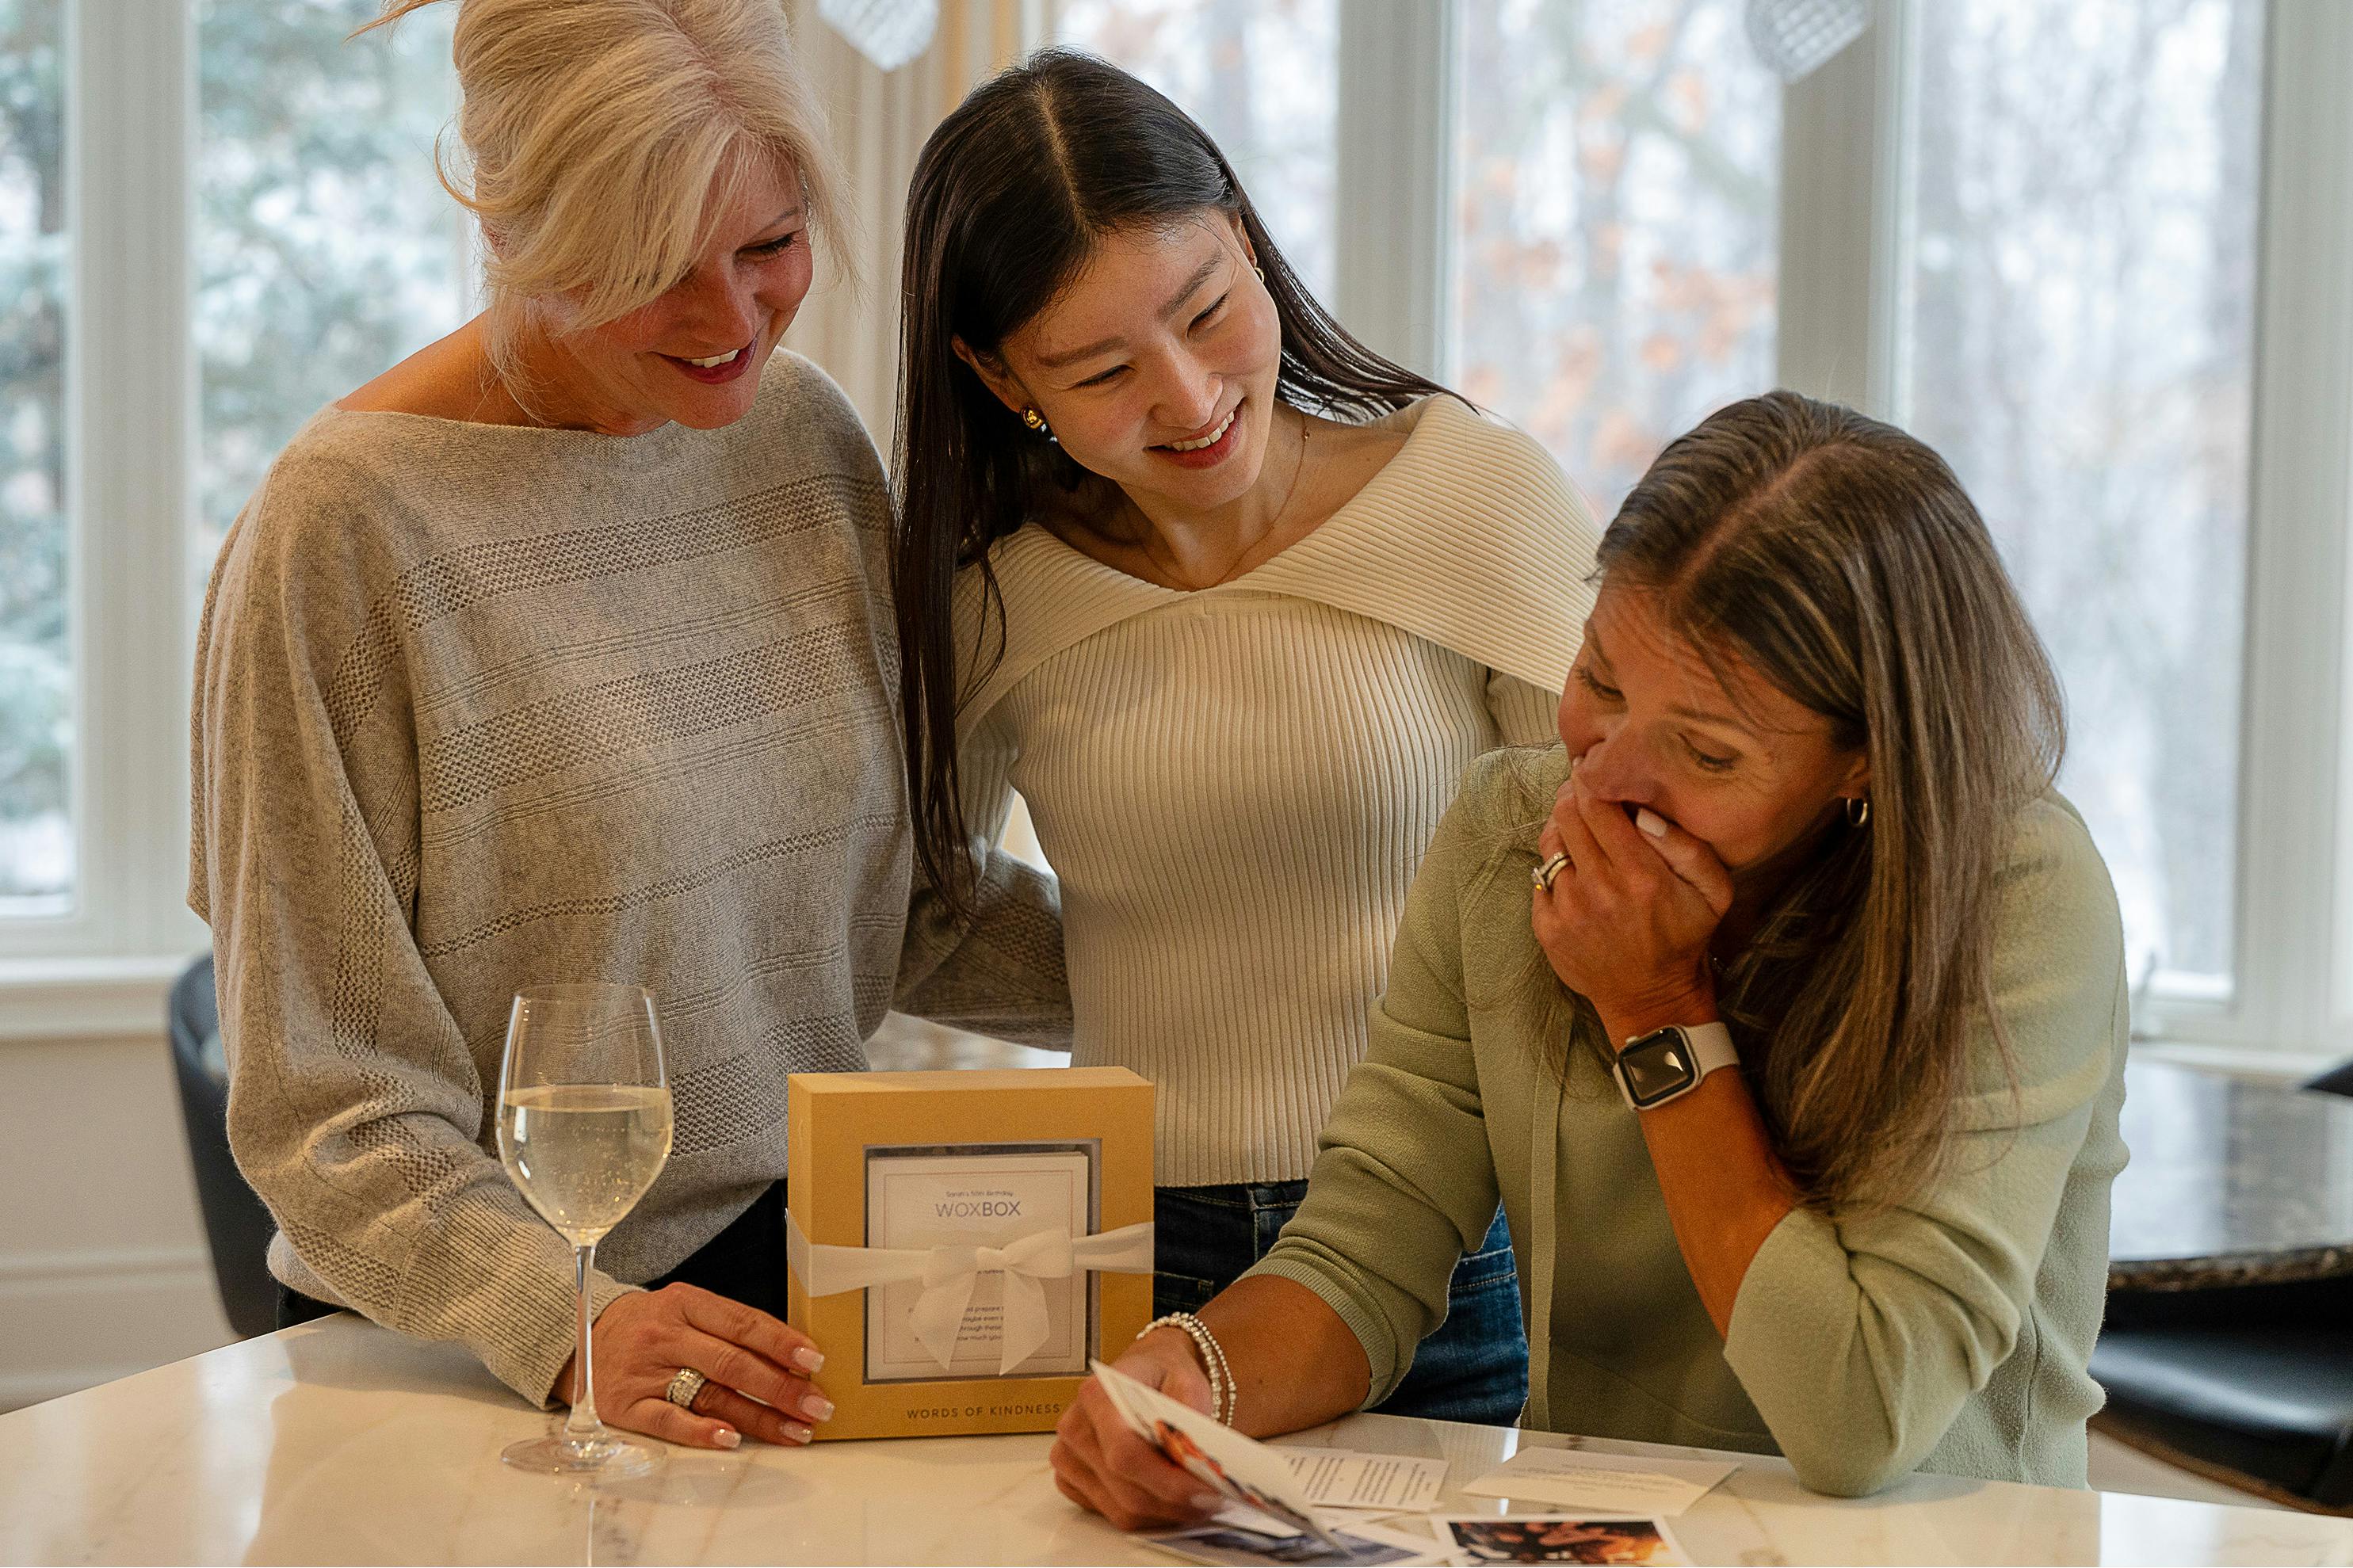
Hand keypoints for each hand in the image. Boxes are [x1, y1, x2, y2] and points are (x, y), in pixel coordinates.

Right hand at [555, 1282, 830, 1448]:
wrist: (578, 1337)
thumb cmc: (649, 1325)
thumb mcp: (684, 1309)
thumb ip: (728, 1327)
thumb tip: (789, 1355)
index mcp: (685, 1303)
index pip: (743, 1323)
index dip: (782, 1343)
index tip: (815, 1362)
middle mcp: (666, 1336)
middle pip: (732, 1363)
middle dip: (781, 1387)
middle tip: (817, 1406)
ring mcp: (645, 1372)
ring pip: (710, 1395)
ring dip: (758, 1418)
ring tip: (794, 1431)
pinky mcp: (625, 1406)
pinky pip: (668, 1420)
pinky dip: (701, 1431)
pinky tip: (732, 1439)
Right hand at [1049, 1328, 1226, 1530]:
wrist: (1145, 1372)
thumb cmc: (1163, 1375)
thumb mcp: (1188, 1381)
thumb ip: (1191, 1418)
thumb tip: (1199, 1460)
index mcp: (1097, 1395)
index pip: (1126, 1455)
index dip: (1168, 1481)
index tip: (1206, 1490)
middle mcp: (1075, 1428)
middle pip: (1126, 1491)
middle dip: (1176, 1503)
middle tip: (1213, 1500)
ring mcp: (1069, 1458)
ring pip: (1122, 1511)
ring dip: (1166, 1514)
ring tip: (1198, 1501)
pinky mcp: (1072, 1480)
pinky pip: (1113, 1514)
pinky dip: (1148, 1515)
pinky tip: (1170, 1498)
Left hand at [1531, 774, 1735, 1039]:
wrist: (1652, 999)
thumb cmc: (1685, 938)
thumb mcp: (1713, 892)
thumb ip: (1688, 847)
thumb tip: (1644, 813)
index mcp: (1639, 875)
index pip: (1597, 805)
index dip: (1590, 779)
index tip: (1593, 768)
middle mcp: (1598, 889)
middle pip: (1567, 815)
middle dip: (1573, 795)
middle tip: (1585, 792)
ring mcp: (1567, 910)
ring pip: (1548, 843)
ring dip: (1561, 828)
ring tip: (1579, 831)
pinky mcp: (1547, 928)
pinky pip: (1539, 878)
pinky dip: (1554, 868)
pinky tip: (1574, 873)